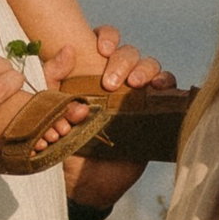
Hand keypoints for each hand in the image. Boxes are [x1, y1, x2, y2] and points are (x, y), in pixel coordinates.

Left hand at [58, 23, 169, 212]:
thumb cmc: (66, 144)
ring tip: (135, 85)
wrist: (87, 183)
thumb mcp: (50, 110)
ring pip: (150, 65)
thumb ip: (52, 79)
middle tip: (111, 83)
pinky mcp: (152, 112)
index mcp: (91, 71)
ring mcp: (136, 94)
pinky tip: (158, 89)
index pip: (104, 39)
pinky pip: (168, 88)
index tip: (101, 50)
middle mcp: (117, 78)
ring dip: (145, 69)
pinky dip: (167, 83)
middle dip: (123, 60)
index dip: (107, 36)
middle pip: (128, 52)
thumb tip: (68, 49)